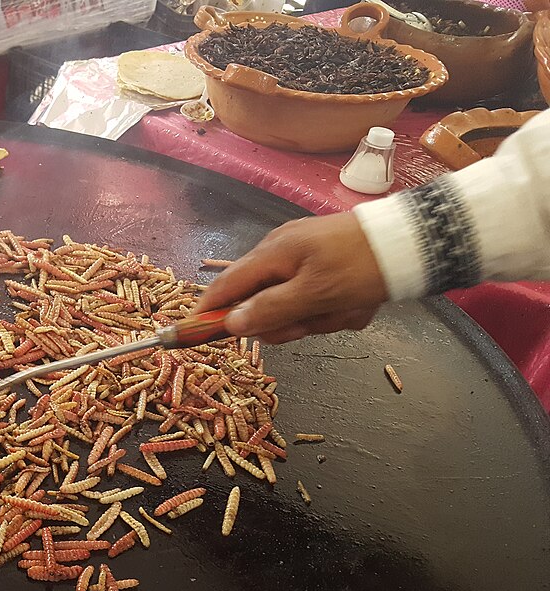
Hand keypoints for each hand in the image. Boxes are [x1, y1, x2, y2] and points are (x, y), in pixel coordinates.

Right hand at [193, 212, 389, 343]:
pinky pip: (317, 299)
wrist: (415, 241)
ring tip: (348, 310)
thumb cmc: (361, 267)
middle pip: (263, 303)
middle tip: (312, 326)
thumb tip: (229, 323)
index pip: (225, 286)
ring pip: (294, 306)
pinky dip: (335, 309)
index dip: (207, 311)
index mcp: (272, 255)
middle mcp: (282, 254)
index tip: (191, 333)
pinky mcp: (327, 265)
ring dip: (320, 318)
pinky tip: (358, 303)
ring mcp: (306, 258)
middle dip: (289, 322)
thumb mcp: (314, 295)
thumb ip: (270, 311)